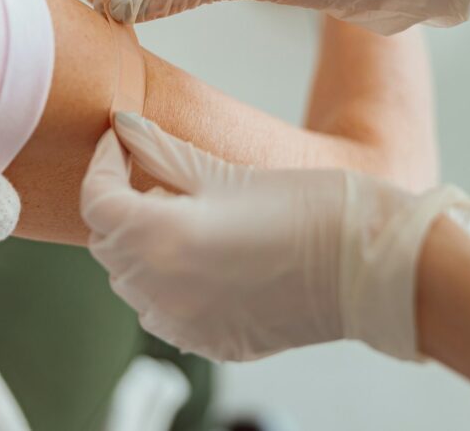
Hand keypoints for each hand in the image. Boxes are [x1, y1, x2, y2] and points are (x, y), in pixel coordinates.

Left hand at [82, 113, 469, 361]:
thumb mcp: (227, 172)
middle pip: (107, 242)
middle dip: (119, 203)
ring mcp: (183, 325)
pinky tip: (201, 257)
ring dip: (138, 245)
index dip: (103, 163)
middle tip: (153, 172)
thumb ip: (163, 152)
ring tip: (181, 213)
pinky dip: (164, 281)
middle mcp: (161, 291)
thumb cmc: (310, 210)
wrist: (372, 268)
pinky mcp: (208, 344)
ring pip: (129, 280)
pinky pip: (161, 311)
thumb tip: (123, 125)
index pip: (96, 200)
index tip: (121, 141)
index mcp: (162, 239)